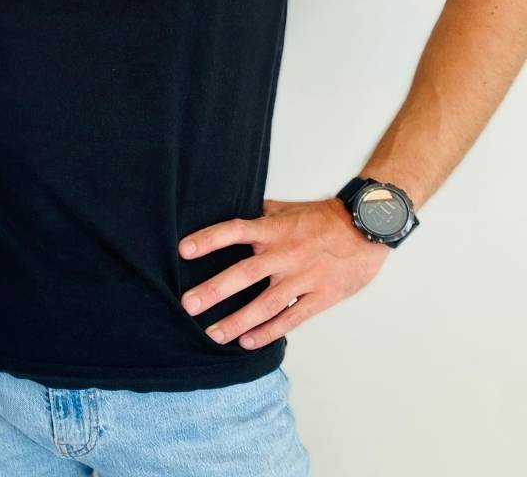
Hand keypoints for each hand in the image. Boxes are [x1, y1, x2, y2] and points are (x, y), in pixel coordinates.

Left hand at [178, 198, 388, 349]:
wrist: (366, 227)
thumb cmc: (322, 218)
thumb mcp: (287, 209)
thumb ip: (259, 215)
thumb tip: (228, 210)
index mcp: (274, 229)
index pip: (235, 231)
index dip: (209, 239)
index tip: (184, 250)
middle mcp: (286, 253)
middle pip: (245, 273)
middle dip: (215, 290)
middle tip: (189, 305)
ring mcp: (304, 277)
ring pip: (266, 303)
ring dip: (238, 321)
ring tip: (213, 334)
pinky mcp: (322, 296)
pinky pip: (292, 318)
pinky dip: (269, 331)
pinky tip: (248, 342)